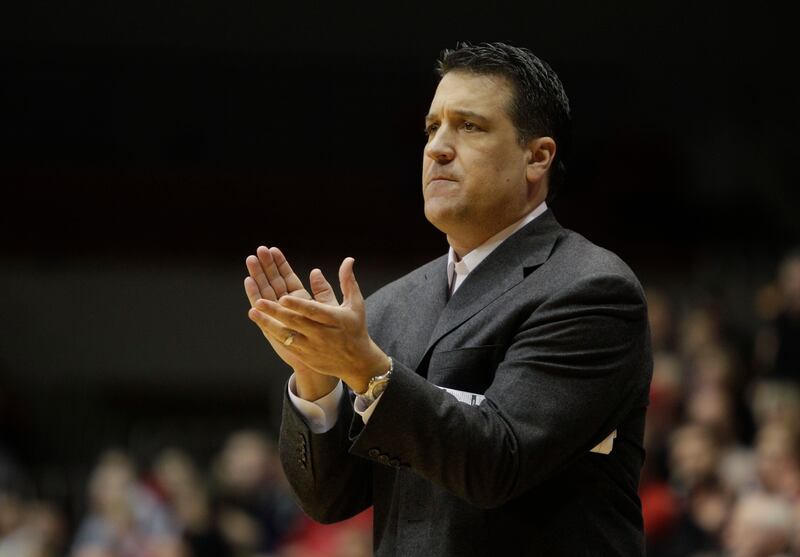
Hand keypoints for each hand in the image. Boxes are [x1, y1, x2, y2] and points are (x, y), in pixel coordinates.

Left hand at [250, 257, 388, 393]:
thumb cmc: (355, 328)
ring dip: (269, 322)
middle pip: (296, 322)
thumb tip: (347, 259)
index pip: (314, 311)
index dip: (298, 305)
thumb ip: (347, 282)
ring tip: (254, 310)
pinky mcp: (305, 355)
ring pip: (287, 334)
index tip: (284, 297)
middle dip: (276, 312)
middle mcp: (321, 334)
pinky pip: (285, 343)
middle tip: (259, 301)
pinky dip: (272, 332)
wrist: (356, 362)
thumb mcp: (355, 304)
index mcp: (334, 319)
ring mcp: (311, 346)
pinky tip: (260, 321)